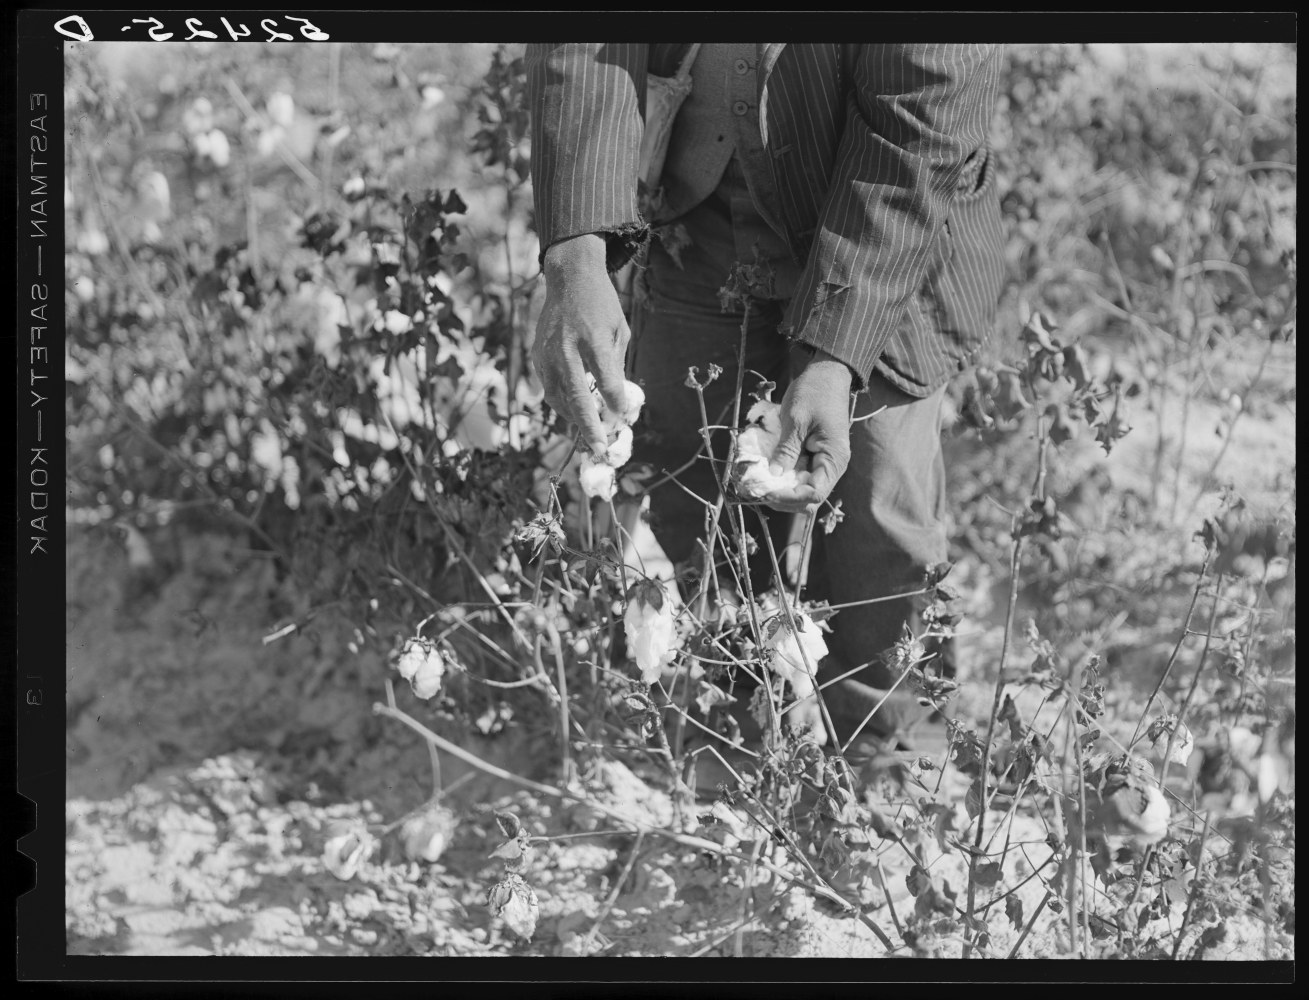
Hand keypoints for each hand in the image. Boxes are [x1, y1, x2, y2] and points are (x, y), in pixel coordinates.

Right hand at [534, 234, 629, 455]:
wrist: (569, 278)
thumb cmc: (601, 305)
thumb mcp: (619, 331)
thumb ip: (616, 366)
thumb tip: (615, 402)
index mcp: (593, 339)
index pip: (606, 380)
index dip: (615, 403)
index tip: (622, 417)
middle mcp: (566, 349)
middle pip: (576, 397)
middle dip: (589, 427)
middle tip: (600, 449)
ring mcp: (547, 354)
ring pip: (557, 399)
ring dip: (574, 419)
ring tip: (590, 432)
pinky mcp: (537, 357)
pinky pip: (549, 388)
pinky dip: (562, 403)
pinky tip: (576, 409)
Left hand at [764, 349, 852, 511]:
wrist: (826, 373)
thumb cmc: (814, 392)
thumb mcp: (796, 420)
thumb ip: (786, 449)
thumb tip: (774, 476)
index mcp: (833, 459)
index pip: (813, 494)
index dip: (788, 497)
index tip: (764, 490)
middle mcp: (830, 466)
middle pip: (806, 498)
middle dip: (781, 497)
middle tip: (755, 488)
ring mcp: (820, 462)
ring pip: (799, 489)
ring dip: (778, 488)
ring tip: (756, 481)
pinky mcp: (810, 456)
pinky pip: (796, 474)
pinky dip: (780, 476)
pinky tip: (763, 470)